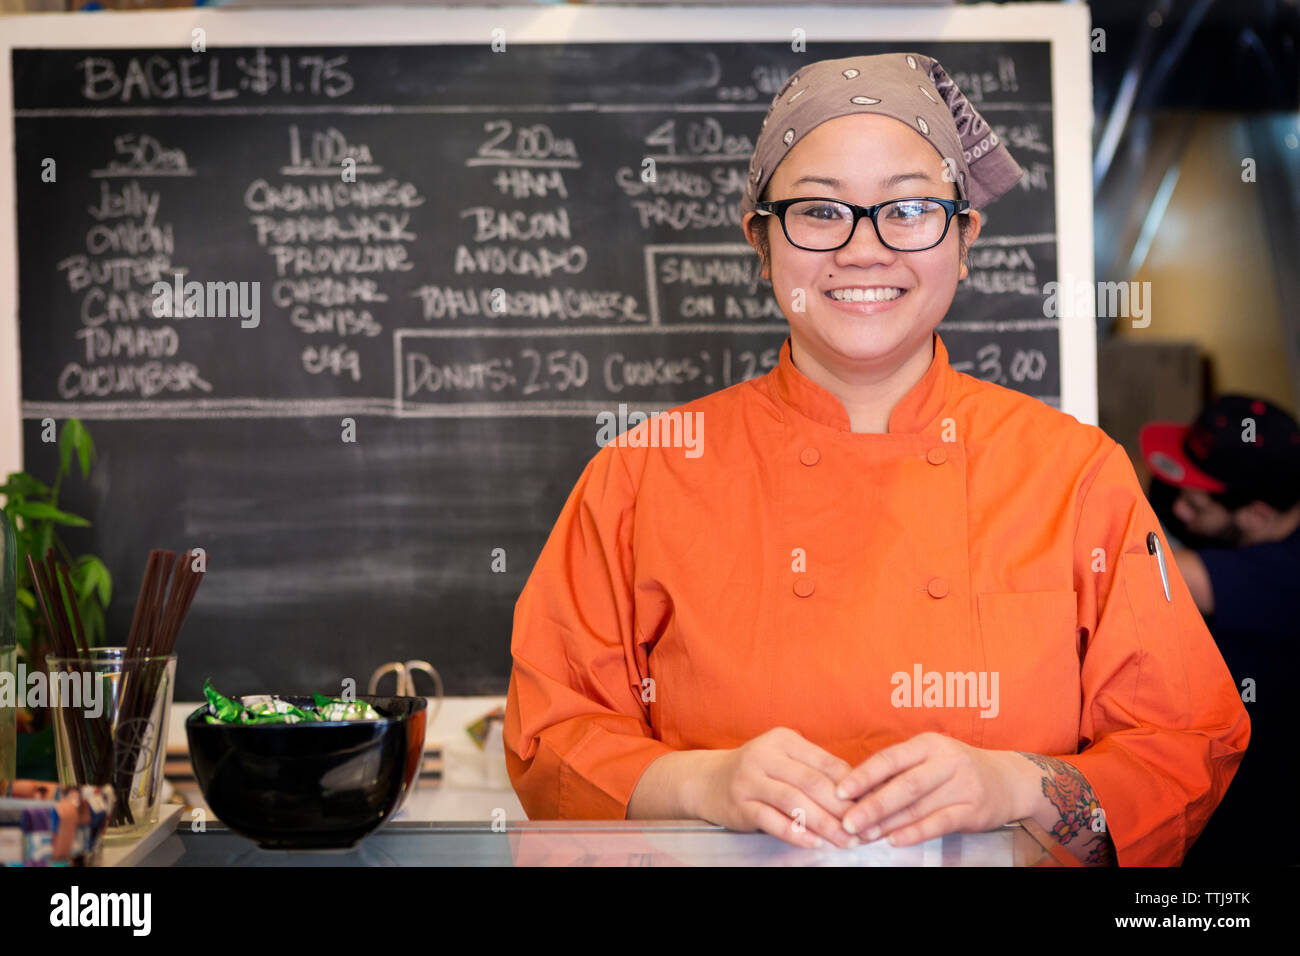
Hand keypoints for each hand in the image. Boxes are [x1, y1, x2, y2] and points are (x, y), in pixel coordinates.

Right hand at [693, 727, 859, 848]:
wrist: (708, 780)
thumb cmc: (758, 771)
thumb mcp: (785, 759)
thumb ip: (816, 769)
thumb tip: (860, 791)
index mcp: (784, 739)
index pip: (826, 763)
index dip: (852, 786)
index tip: (872, 806)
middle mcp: (764, 755)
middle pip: (812, 783)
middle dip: (842, 809)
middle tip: (864, 829)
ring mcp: (749, 780)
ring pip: (793, 802)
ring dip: (824, 824)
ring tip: (845, 840)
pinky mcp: (739, 805)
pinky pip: (771, 820)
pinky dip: (795, 832)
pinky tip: (814, 842)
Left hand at [836, 732, 1030, 846]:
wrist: (1008, 780)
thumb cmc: (955, 770)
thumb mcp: (929, 759)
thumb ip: (898, 772)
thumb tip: (855, 793)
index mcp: (927, 744)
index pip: (889, 758)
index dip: (863, 775)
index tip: (839, 792)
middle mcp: (945, 761)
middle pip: (903, 784)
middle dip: (871, 804)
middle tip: (847, 821)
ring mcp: (962, 785)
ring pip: (918, 806)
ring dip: (887, 823)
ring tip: (863, 835)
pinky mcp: (973, 809)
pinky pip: (939, 823)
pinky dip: (915, 832)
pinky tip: (895, 840)